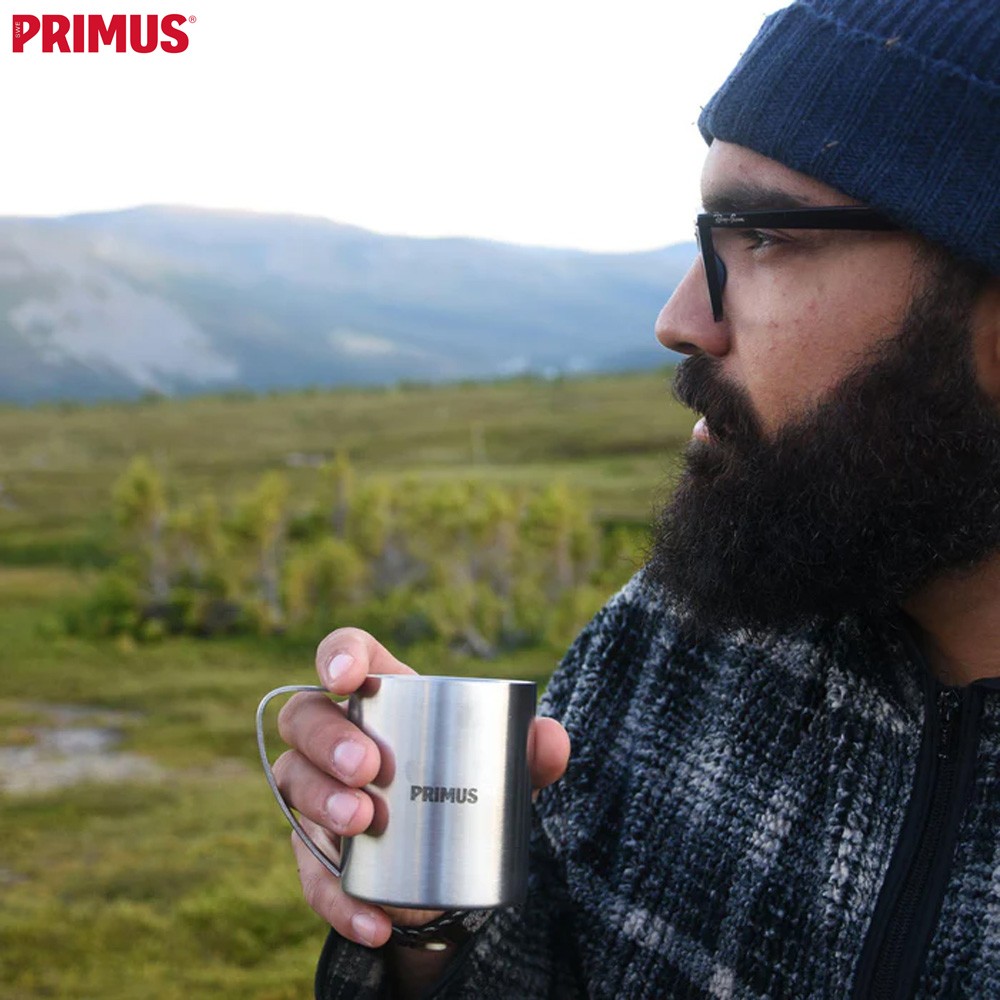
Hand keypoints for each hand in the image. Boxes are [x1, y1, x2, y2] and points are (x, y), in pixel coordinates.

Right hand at [274, 627, 570, 948]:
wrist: (454, 870)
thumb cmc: (470, 787)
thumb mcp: (505, 771)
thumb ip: (532, 752)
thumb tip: (551, 738)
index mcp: (382, 695)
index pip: (344, 654)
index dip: (337, 655)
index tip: (346, 678)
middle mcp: (336, 736)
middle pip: (303, 716)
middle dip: (327, 738)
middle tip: (368, 769)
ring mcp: (318, 792)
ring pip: (293, 780)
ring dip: (322, 800)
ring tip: (364, 823)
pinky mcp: (315, 853)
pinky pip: (310, 874)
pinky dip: (338, 898)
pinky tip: (375, 921)